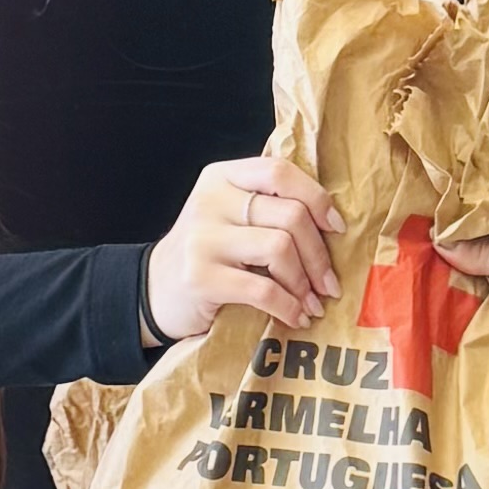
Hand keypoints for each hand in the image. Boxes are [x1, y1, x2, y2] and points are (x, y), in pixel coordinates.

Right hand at [145, 152, 339, 345]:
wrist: (152, 293)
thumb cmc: (205, 255)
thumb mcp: (228, 217)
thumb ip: (267, 206)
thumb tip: (332, 223)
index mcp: (222, 177)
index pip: (280, 171)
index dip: (317, 198)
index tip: (336, 228)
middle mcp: (210, 201)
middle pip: (290, 214)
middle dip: (319, 255)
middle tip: (330, 283)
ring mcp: (202, 238)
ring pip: (280, 248)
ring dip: (305, 283)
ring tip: (312, 303)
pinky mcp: (200, 277)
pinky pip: (263, 289)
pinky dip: (288, 306)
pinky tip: (295, 317)